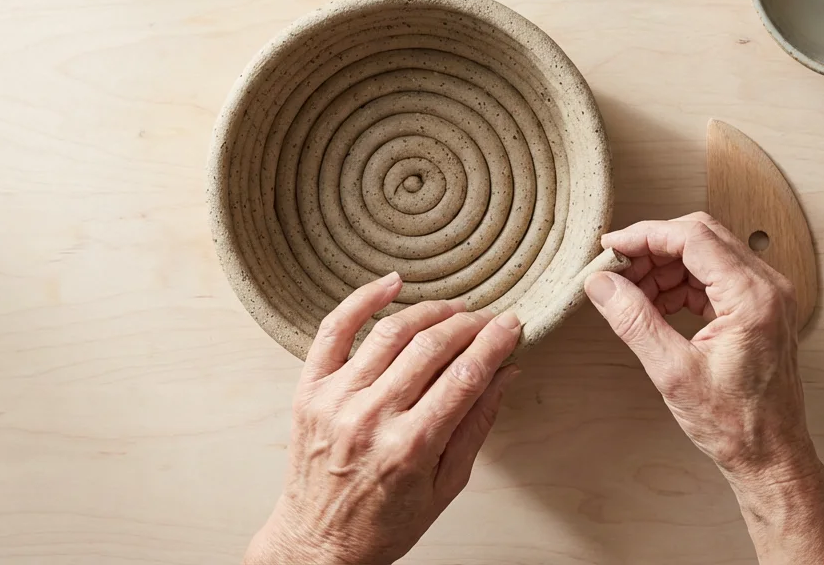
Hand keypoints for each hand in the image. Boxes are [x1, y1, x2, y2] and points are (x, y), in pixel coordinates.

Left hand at [245, 272, 522, 564]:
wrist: (318, 544)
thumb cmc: (384, 523)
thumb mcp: (446, 486)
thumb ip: (476, 426)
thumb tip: (505, 374)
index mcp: (411, 447)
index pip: (465, 376)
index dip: (494, 342)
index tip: (512, 325)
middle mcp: (371, 418)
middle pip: (431, 348)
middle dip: (469, 325)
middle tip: (488, 319)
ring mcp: (336, 400)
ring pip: (390, 332)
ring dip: (429, 312)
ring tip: (453, 310)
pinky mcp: (310, 390)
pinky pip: (334, 330)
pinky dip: (362, 299)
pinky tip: (391, 284)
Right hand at [585, 214, 823, 564]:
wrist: (771, 456)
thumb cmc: (734, 424)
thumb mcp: (672, 372)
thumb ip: (634, 320)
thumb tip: (602, 284)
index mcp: (751, 297)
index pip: (692, 237)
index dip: (645, 235)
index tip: (611, 246)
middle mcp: (767, 288)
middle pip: (701, 237)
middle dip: (653, 248)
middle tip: (616, 269)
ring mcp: (768, 296)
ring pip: (707, 254)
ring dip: (666, 266)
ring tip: (632, 293)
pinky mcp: (761, 309)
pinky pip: (716, 276)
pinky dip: (683, 282)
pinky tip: (657, 304)